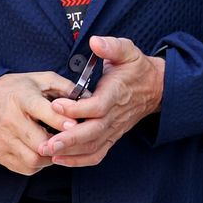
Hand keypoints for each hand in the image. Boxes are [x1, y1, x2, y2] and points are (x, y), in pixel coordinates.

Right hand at [0, 71, 76, 175]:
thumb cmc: (15, 89)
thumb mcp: (40, 80)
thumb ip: (65, 87)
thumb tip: (89, 99)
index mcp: (21, 98)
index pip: (44, 113)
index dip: (63, 122)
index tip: (76, 126)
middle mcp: (9, 120)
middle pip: (41, 143)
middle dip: (59, 145)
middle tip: (68, 142)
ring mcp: (2, 139)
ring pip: (34, 159)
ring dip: (50, 157)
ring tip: (55, 148)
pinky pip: (25, 167)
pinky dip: (38, 164)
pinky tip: (40, 152)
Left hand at [41, 36, 164, 167]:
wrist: (156, 88)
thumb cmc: (136, 68)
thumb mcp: (127, 51)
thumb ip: (112, 46)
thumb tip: (96, 42)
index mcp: (116, 94)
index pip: (97, 106)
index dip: (77, 108)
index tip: (57, 104)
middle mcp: (115, 115)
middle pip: (93, 132)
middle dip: (69, 139)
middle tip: (46, 144)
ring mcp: (114, 128)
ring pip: (93, 145)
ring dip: (70, 152)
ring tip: (47, 153)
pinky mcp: (111, 136)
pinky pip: (97, 153)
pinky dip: (79, 160)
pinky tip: (60, 160)